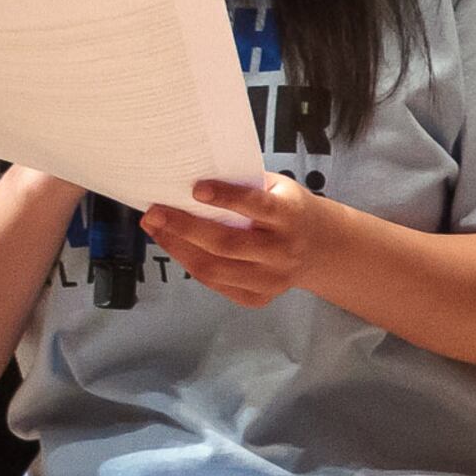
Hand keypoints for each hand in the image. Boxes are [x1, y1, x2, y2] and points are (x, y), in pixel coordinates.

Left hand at [143, 175, 351, 307]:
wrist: (321, 248)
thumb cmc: (289, 209)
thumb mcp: (279, 188)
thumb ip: (245, 185)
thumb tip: (194, 177)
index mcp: (291, 217)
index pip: (259, 207)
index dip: (227, 198)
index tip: (196, 188)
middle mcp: (283, 251)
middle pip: (227, 243)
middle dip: (185, 228)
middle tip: (154, 213)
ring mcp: (272, 279)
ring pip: (215, 269)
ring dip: (179, 248)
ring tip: (156, 229)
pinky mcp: (260, 297)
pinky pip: (217, 284)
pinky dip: (191, 265)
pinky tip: (176, 247)